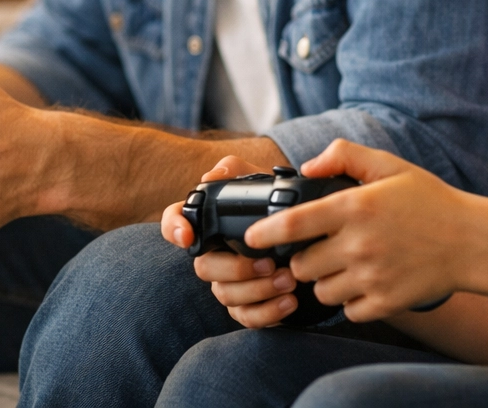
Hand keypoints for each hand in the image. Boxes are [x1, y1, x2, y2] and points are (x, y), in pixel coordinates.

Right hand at [161, 156, 299, 327]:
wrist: (313, 235)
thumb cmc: (279, 208)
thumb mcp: (260, 181)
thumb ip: (234, 171)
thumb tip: (210, 177)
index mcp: (211, 223)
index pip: (174, 221)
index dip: (173, 229)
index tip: (187, 236)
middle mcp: (214, 254)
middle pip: (204, 268)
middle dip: (237, 269)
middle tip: (270, 262)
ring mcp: (229, 282)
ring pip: (226, 295)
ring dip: (259, 290)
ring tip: (290, 280)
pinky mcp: (248, 305)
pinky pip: (246, 317)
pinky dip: (268, 312)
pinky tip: (290, 300)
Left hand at [245, 139, 477, 322]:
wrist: (471, 241)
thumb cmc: (428, 200)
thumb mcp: (389, 166)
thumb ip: (344, 155)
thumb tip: (305, 168)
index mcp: (356, 207)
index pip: (293, 224)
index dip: (264, 234)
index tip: (250, 238)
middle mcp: (359, 244)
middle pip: (301, 265)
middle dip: (302, 259)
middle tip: (319, 249)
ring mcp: (372, 277)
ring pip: (321, 291)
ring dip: (325, 281)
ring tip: (345, 265)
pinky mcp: (385, 302)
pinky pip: (347, 310)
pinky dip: (350, 300)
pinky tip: (365, 283)